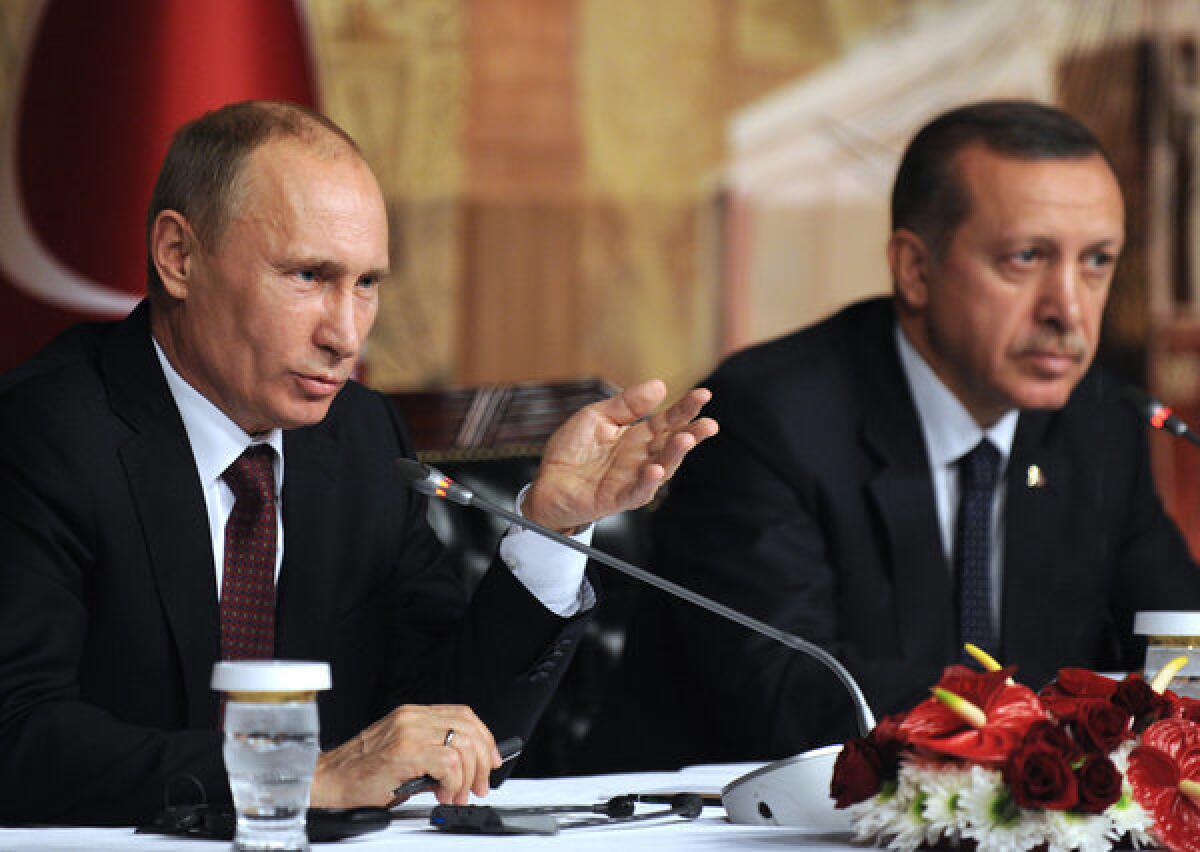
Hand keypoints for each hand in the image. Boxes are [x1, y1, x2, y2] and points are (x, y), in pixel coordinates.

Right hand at [310, 704, 499, 807]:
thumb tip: (465, 769)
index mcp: (412, 715)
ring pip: (462, 746)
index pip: (463, 715)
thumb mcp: (402, 754)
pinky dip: (454, 782)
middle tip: (478, 786)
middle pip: (469, 729)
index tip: (491, 760)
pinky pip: (448, 763)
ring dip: (468, 777)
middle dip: (483, 762)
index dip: (484, 738)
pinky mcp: (404, 752)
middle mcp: (412, 718)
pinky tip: (445, 793)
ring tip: (457, 795)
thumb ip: (431, 753)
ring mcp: (408, 732)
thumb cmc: (361, 773)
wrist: (328, 781)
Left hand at [523, 380, 717, 532]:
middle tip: (709, 424)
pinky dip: (647, 482)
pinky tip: (656, 470)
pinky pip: (637, 491)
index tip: (704, 394)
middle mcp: (640, 458)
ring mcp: (631, 479)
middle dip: (692, 433)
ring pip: (661, 468)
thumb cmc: (572, 451)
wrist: (546, 483)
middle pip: (671, 444)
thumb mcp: (596, 417)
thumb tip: (660, 386)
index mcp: (637, 436)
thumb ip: (626, 404)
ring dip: (675, 455)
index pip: (667, 421)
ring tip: (686, 439)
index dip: (686, 408)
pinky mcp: (616, 498)